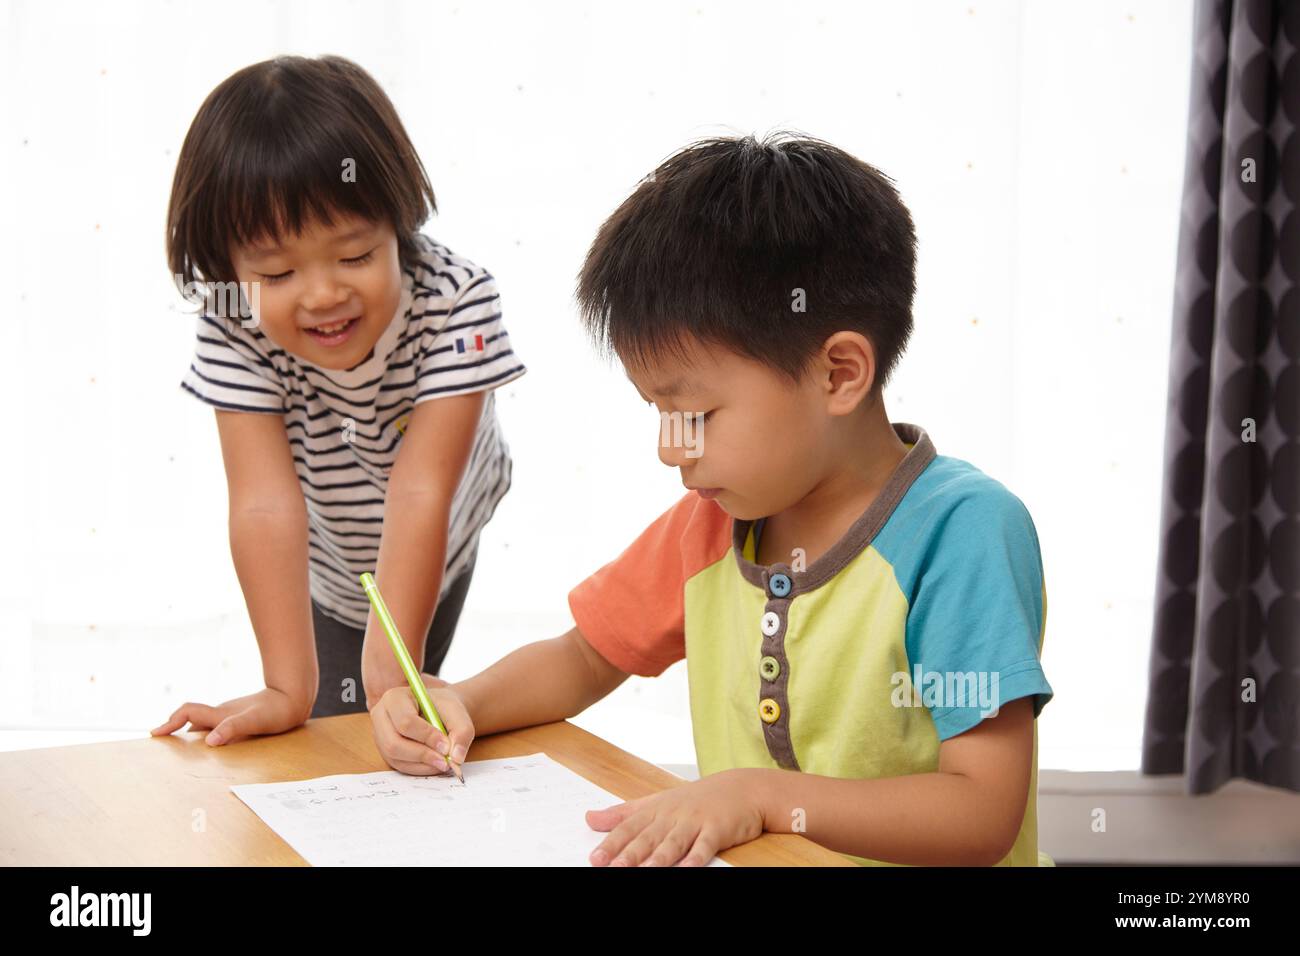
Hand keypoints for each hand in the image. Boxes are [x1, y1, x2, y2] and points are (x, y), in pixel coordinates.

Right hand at [151, 687, 308, 745]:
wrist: (296, 697)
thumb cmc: (278, 710)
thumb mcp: (255, 721)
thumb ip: (233, 728)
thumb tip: (209, 741)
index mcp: (221, 714)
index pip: (188, 712)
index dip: (170, 722)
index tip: (155, 734)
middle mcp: (222, 714)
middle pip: (191, 720)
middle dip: (175, 730)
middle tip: (162, 747)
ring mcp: (231, 716)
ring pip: (204, 725)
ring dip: (190, 736)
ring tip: (180, 755)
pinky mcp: (241, 720)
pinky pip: (217, 728)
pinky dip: (207, 737)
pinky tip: (211, 749)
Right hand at [370, 673, 474, 775]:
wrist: (439, 711)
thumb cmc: (444, 707)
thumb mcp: (457, 712)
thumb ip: (462, 731)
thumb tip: (457, 757)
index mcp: (395, 698)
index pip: (405, 721)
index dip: (426, 736)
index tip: (446, 745)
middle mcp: (381, 716)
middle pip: (394, 743)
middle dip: (422, 754)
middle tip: (446, 760)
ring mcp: (380, 736)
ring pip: (396, 757)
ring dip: (422, 764)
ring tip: (444, 762)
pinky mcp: (386, 752)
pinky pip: (400, 766)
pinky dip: (420, 769)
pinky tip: (435, 764)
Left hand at [586, 768, 764, 866]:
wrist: (742, 788)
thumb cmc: (697, 799)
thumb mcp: (656, 802)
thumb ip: (623, 813)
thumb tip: (589, 818)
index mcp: (656, 809)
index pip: (630, 827)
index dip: (612, 842)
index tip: (596, 858)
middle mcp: (673, 814)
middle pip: (649, 836)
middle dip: (630, 853)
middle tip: (614, 868)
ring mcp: (696, 820)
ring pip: (674, 842)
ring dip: (660, 858)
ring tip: (646, 871)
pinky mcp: (717, 829)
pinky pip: (705, 845)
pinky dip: (697, 857)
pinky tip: (688, 868)